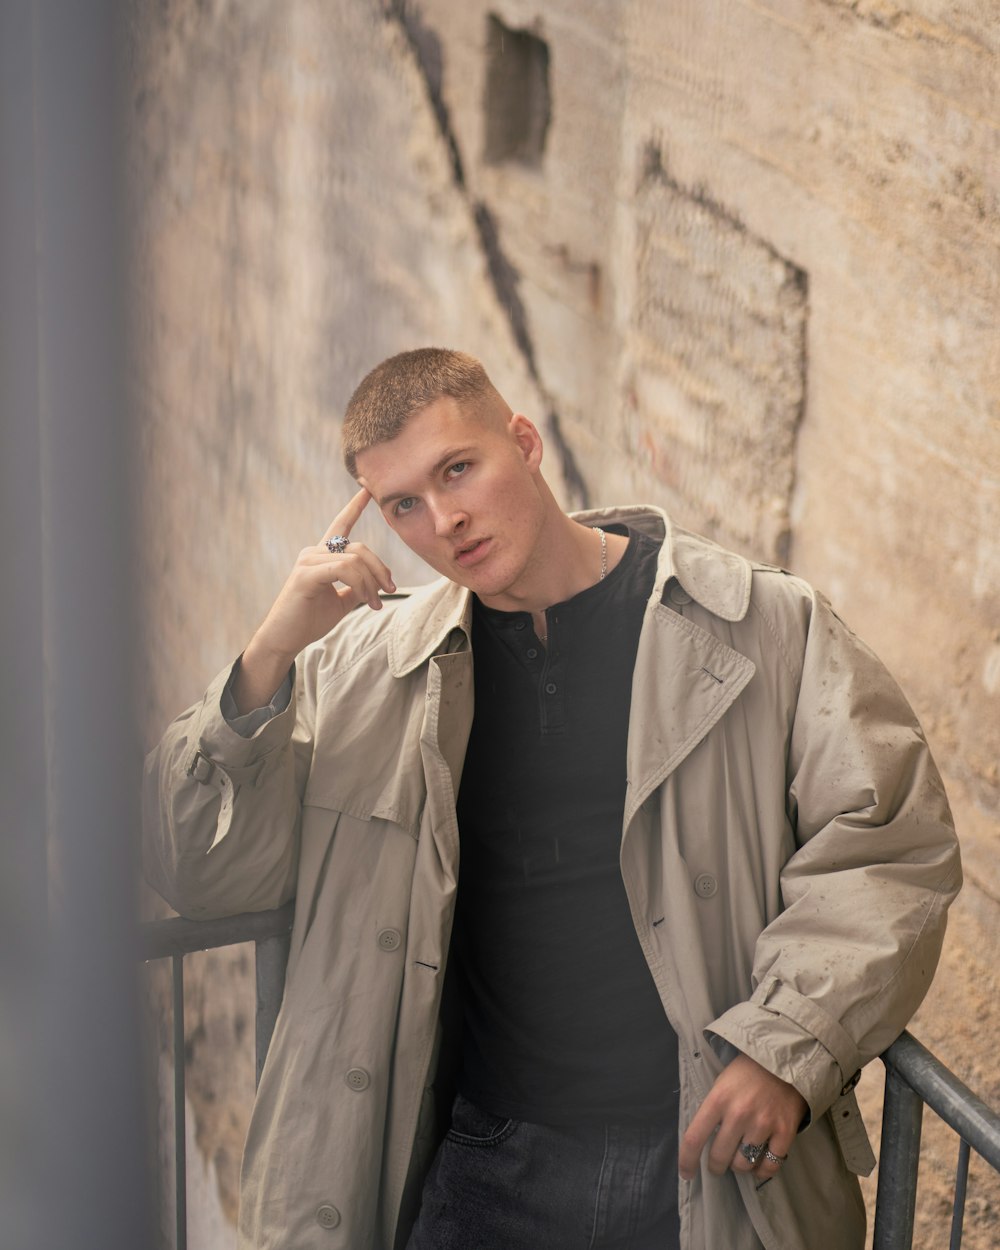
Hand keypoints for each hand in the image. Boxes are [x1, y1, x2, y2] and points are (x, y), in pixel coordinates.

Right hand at [232, 489, 394, 712]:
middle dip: (380, 570)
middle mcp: (313, 552)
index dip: (355, 506)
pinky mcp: (305, 575)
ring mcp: (308, 562)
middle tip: (389, 592)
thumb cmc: (309, 620)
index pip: (341, 524)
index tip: (367, 488)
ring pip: (355, 560)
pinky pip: (343, 570)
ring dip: (371, 583)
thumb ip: (357, 587)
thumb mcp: (341, 601)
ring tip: (375, 604)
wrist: (286, 640)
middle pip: (360, 548)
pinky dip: (361, 585)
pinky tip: (365, 601)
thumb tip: (377, 583)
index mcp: (322, 556)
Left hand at [678, 1053, 806, 1184]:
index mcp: (718, 1099)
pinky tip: (758, 1165)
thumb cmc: (747, 1072)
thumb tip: (704, 1140)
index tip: (686, 1174)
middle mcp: (739, 1113)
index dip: (687, 1161)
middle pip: (719, 1156)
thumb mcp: (722, 1083)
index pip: (694, 1138)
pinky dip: (762, 1171)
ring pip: (743, 1164)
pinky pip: (770, 1166)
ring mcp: (763, 1124)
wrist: (784, 1060)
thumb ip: (713, 1110)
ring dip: (739, 1166)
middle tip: (718, 1163)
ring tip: (740, 1158)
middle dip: (716, 1165)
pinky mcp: (785, 1132)